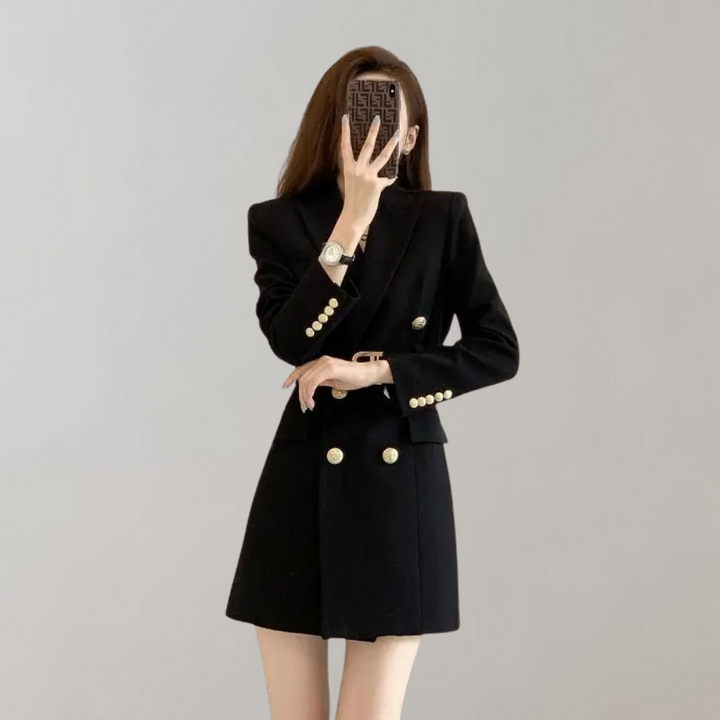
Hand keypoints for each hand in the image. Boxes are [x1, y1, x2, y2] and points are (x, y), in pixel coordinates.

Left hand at [282, 356, 385, 411]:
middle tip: (304, 406)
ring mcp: (325, 363)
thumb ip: (321, 381)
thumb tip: (311, 386)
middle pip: (302, 377)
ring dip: (305, 395)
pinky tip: (313, 401)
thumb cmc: (353, 378)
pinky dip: (310, 393)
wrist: (367, 374)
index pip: (301, 369)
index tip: (285, 386)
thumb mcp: (333, 381)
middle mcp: (321, 360)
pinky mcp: (330, 368)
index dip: (291, 377)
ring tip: (309, 406)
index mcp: (321, 362)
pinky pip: (313, 382)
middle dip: (300, 393)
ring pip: (306, 380)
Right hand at [338, 113, 400, 230]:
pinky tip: (392, 178)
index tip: (346, 117)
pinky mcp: (377, 185)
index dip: (345, 131)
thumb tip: (370, 162)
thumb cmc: (353, 200)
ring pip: (382, 156)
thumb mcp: (351, 182)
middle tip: (377, 118)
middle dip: (373, 131)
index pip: (345, 146)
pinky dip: (389, 179)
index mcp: (348, 169)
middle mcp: (357, 170)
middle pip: (367, 146)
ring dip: (391, 144)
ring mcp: (368, 177)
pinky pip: (387, 178)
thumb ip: (358, 171)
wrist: (354, 216)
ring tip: (397, 134)